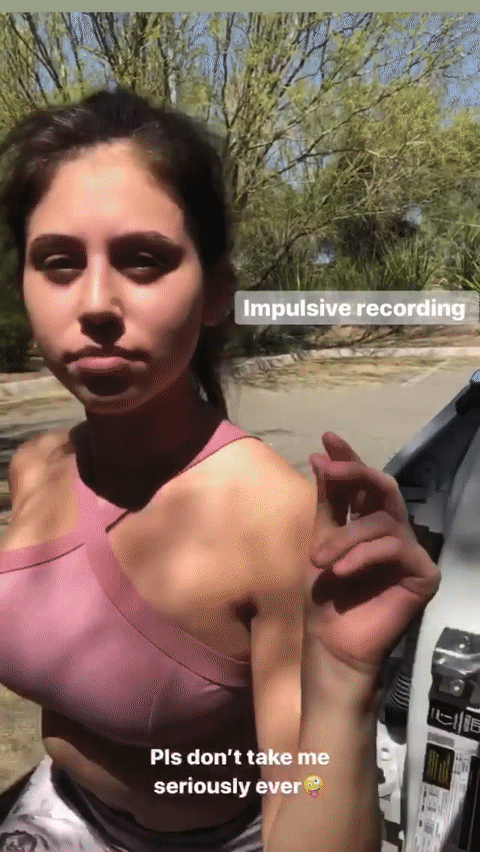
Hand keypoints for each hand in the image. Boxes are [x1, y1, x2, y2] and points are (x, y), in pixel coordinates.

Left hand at [307, 432, 439, 674]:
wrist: (332, 644)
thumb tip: (322, 457)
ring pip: (382, 521)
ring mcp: (411, 551)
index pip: (364, 483)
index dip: (349, 459)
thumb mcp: (320, 541)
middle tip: (328, 469)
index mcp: (369, 522)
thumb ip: (328, 503)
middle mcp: (393, 531)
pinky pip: (395, 548)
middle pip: (383, 488)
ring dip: (345, 538)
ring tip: (319, 561)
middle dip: (354, 473)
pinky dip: (364, 556)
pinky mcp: (424, 573)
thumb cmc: (325, 597)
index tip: (328, 439)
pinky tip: (341, 571)